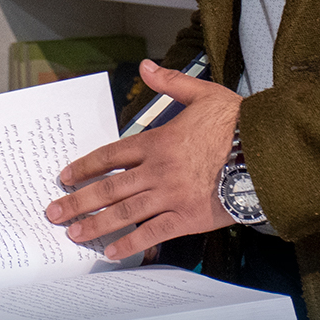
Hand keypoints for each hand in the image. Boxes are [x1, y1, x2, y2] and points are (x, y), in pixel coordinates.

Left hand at [44, 59, 241, 261]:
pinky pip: (153, 233)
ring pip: (125, 212)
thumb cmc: (236, 123)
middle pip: (110, 187)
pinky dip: (131, 243)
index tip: (66, 177)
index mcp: (158, 141)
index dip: (86, 166)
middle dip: (79, 201)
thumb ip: (170, 83)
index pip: (111, 155)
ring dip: (96, 224)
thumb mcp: (202, 94)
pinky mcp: (188, 218)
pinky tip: (112, 253)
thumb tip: (144, 66)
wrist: (265, 151)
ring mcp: (172, 196)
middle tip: (54, 212)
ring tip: (74, 234)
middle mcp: (158, 170)